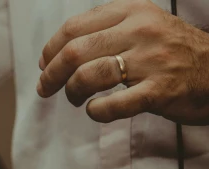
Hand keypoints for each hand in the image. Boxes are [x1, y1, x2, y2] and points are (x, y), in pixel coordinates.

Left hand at [37, 0, 208, 123]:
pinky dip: (95, 111)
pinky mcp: (159, 90)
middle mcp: (141, 31)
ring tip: (74, 99)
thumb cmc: (170, 53)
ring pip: (89, 76)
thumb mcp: (141, 26)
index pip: (74, 27)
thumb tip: (54, 54)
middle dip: (52, 75)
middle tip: (46, 88)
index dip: (50, 50)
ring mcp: (152, 61)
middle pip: (75, 52)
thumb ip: (104, 32)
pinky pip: (113, 104)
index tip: (44, 65)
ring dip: (71, 92)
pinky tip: (94, 110)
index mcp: (132, 11)